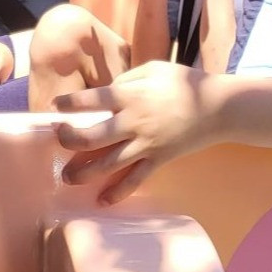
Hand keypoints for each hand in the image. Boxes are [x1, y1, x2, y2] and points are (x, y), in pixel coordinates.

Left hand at [54, 61, 218, 204]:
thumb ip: (127, 80)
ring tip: (67, 177)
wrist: (217, 108)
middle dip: (70, 139)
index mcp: (131, 96)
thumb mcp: (153, 70)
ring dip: (85, 172)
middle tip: (58, 138)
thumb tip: (105, 92)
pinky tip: (101, 201)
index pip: (93, 100)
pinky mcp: (158, 160)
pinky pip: (135, 180)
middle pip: (93, 136)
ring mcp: (146, 144)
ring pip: (108, 163)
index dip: (70, 104)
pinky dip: (118, 193)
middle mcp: (134, 122)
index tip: (54, 107)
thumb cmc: (184, 83)